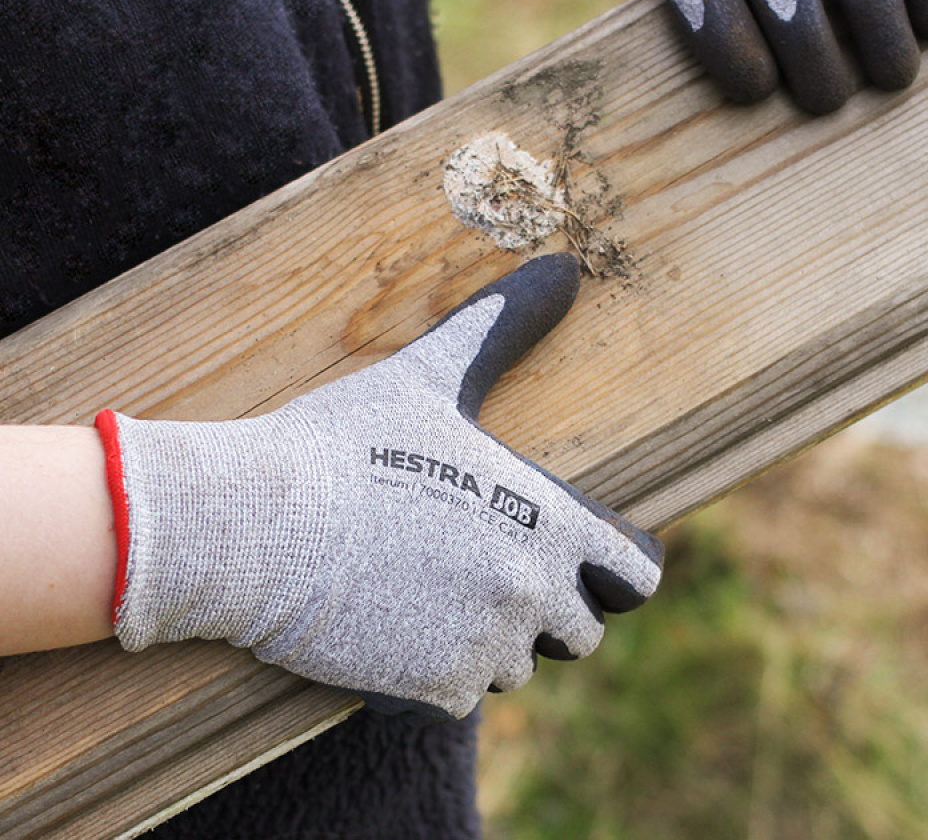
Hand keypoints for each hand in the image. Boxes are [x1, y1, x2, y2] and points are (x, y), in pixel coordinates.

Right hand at [96, 254, 663, 719]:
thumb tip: (565, 265)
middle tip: (477, 566)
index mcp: (550, 519)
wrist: (256, 521)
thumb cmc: (346, 442)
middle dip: (544, 609)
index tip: (580, 562)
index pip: (640, 576)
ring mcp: (487, 647)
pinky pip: (458, 693)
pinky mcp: (435, 690)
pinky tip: (386, 622)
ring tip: (422, 588)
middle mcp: (534, 590)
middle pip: (580, 632)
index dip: (615, 570)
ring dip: (485, 640)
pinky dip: (432, 671)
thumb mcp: (431, 373)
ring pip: (517, 665)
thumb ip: (505, 324)